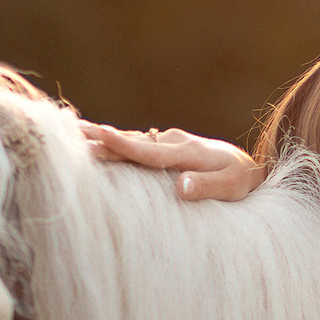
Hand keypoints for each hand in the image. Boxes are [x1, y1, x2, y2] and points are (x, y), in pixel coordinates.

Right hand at [80, 121, 262, 200]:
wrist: (248, 165)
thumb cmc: (240, 180)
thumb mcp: (230, 187)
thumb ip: (206, 187)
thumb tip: (181, 187)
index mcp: (187, 153)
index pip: (149, 151)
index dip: (123, 145)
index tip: (101, 135)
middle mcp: (174, 142)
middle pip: (133, 141)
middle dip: (102, 137)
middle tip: (70, 132)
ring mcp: (169, 141)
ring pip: (132, 139)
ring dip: (104, 136)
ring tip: (73, 132)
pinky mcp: (166, 145)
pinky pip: (137, 142)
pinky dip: (116, 140)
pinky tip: (97, 138)